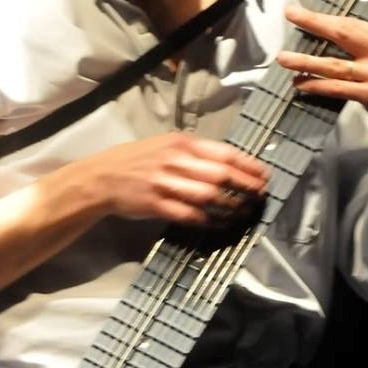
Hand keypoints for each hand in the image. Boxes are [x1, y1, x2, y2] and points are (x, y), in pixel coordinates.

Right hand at [88, 131, 268, 225]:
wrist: (102, 177)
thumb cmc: (137, 159)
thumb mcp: (165, 144)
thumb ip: (194, 151)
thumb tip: (229, 163)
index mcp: (181, 143)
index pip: (224, 153)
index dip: (249, 166)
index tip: (264, 176)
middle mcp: (176, 161)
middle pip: (221, 175)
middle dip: (247, 187)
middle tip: (260, 196)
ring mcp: (166, 184)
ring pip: (209, 196)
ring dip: (231, 206)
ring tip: (244, 212)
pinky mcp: (157, 205)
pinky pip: (190, 215)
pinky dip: (209, 221)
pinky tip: (221, 224)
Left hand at [277, 5, 367, 143]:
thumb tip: (335, 36)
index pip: (351, 23)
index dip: (324, 17)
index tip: (300, 11)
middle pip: (342, 33)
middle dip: (313, 23)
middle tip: (290, 15)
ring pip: (333, 64)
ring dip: (305, 61)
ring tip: (283, 58)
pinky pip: (337, 88)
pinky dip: (316, 85)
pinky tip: (300, 83)